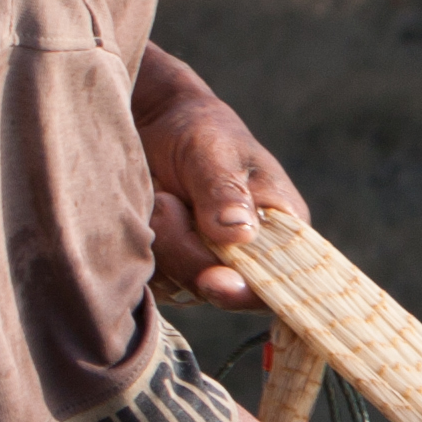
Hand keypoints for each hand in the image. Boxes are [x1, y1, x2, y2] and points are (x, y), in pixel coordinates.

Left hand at [133, 60, 302, 307]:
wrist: (156, 129)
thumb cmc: (199, 131)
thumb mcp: (214, 150)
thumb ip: (225, 191)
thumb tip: (240, 233)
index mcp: (282, 233)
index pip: (276, 283)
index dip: (246, 293)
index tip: (214, 279)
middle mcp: (249, 260)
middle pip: (219, 290)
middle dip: (184, 249)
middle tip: (167, 200)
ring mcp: (209, 270)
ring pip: (178, 286)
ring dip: (159, 244)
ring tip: (160, 196)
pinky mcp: (173, 273)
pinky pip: (152, 283)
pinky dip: (139, 251)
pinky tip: (146, 215)